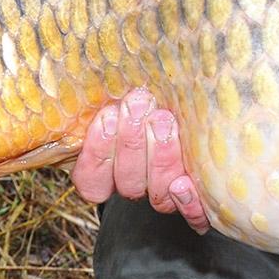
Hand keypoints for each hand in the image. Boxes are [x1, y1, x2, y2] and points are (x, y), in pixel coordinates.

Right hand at [66, 88, 208, 233]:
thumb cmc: (147, 98)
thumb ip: (110, 97)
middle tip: (138, 106)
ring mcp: (164, 193)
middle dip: (131, 142)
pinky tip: (185, 183)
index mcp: (106, 170)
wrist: (190, 107)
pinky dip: (189, 202)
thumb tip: (83, 65)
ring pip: (158, 194)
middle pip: (128, 183)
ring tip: (163, 121)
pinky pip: (191, 212)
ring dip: (159, 158)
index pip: (91, 180)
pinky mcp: (195, 197)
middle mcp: (134, 185)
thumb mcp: (121, 95)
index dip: (97, 152)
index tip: (107, 115)